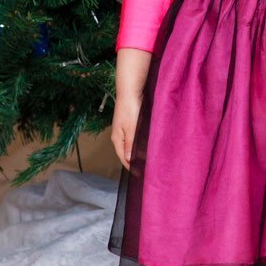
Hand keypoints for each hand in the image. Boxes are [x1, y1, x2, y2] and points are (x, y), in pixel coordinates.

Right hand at [111, 50, 150, 170]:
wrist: (130, 91)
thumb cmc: (130, 109)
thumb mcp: (132, 129)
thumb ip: (131, 145)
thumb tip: (129, 160)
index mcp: (117, 139)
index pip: (123, 158)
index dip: (131, 167)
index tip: (140, 175)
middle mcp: (119, 135)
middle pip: (126, 153)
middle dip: (134, 161)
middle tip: (146, 169)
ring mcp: (124, 129)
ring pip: (130, 145)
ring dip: (137, 152)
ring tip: (147, 159)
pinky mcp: (130, 123)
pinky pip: (134, 138)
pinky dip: (139, 143)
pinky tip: (146, 144)